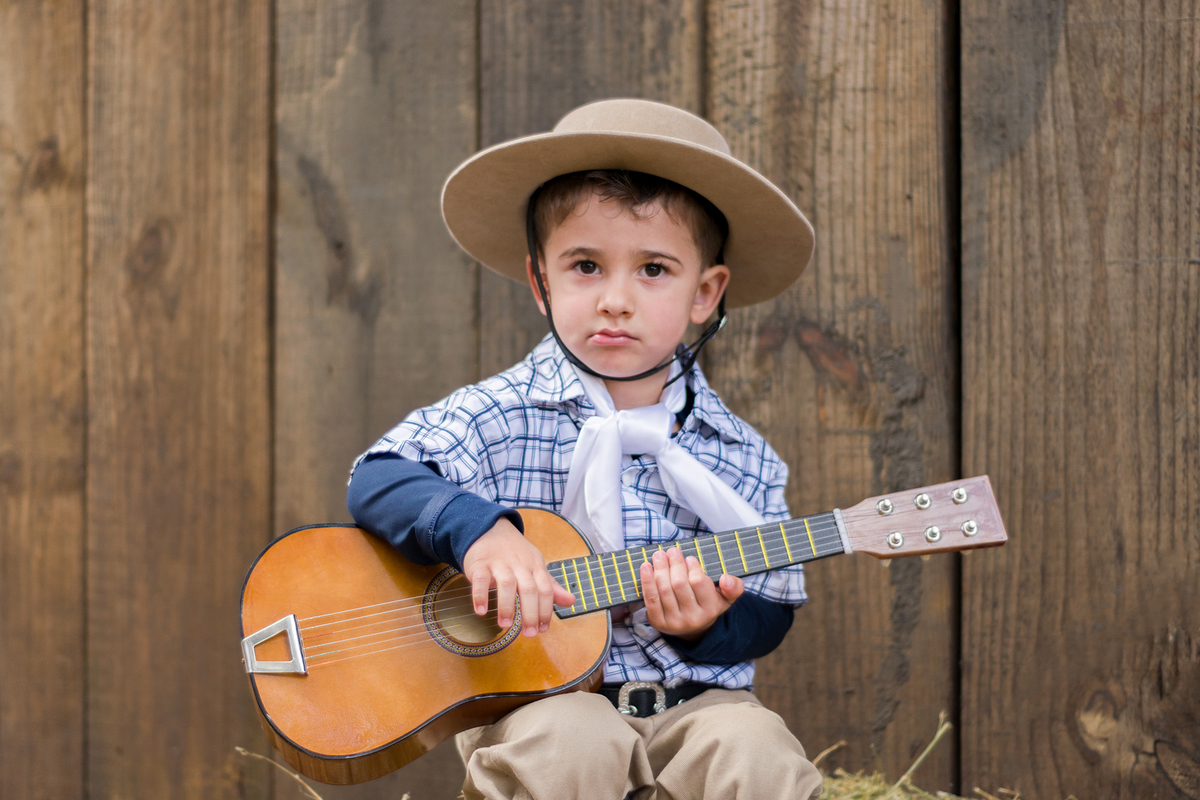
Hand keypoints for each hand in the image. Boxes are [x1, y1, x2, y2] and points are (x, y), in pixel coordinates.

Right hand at [461, 517, 574, 636]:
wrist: (488, 528)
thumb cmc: (515, 553)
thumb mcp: (535, 565)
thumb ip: (551, 586)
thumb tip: (571, 601)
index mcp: (535, 566)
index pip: (545, 589)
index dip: (546, 610)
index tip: (542, 629)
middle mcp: (520, 564)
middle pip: (529, 588)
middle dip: (530, 613)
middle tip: (529, 634)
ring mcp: (499, 563)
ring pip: (506, 583)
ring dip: (507, 606)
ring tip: (506, 625)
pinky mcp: (480, 563)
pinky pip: (481, 579)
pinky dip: (480, 595)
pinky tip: (481, 611)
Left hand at [640, 547, 743, 640]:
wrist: (692, 628)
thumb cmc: (707, 604)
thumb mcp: (725, 597)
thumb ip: (734, 587)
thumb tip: (726, 579)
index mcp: (710, 609)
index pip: (698, 583)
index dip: (692, 567)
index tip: (688, 557)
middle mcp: (692, 618)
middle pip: (679, 584)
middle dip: (674, 564)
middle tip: (672, 551)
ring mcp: (673, 622)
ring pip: (663, 590)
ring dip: (659, 568)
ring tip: (659, 555)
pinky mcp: (657, 622)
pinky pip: (650, 599)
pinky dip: (646, 581)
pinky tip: (646, 567)